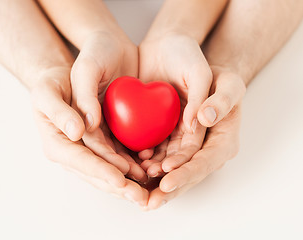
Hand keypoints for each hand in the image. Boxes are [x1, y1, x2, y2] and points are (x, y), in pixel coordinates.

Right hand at [31, 66, 148, 205]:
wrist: (61, 82)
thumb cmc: (51, 85)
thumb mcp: (47, 93)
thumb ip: (59, 112)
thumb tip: (77, 132)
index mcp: (56, 144)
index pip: (81, 161)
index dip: (101, 170)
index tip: (120, 180)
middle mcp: (71, 154)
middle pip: (96, 174)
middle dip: (118, 187)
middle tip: (140, 197)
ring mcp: (85, 153)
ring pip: (107, 172)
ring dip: (127, 184)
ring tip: (147, 191)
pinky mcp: (98, 147)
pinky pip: (113, 161)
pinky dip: (128, 169)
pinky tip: (145, 172)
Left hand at [142, 67, 245, 209]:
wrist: (211, 81)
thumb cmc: (223, 83)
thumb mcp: (230, 85)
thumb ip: (222, 101)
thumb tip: (205, 118)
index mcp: (223, 143)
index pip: (204, 163)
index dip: (186, 173)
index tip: (166, 180)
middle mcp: (208, 152)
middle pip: (188, 175)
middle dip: (168, 189)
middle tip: (148, 202)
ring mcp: (193, 151)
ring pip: (174, 171)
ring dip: (157, 182)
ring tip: (138, 189)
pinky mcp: (179, 144)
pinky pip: (165, 157)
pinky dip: (152, 164)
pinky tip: (136, 166)